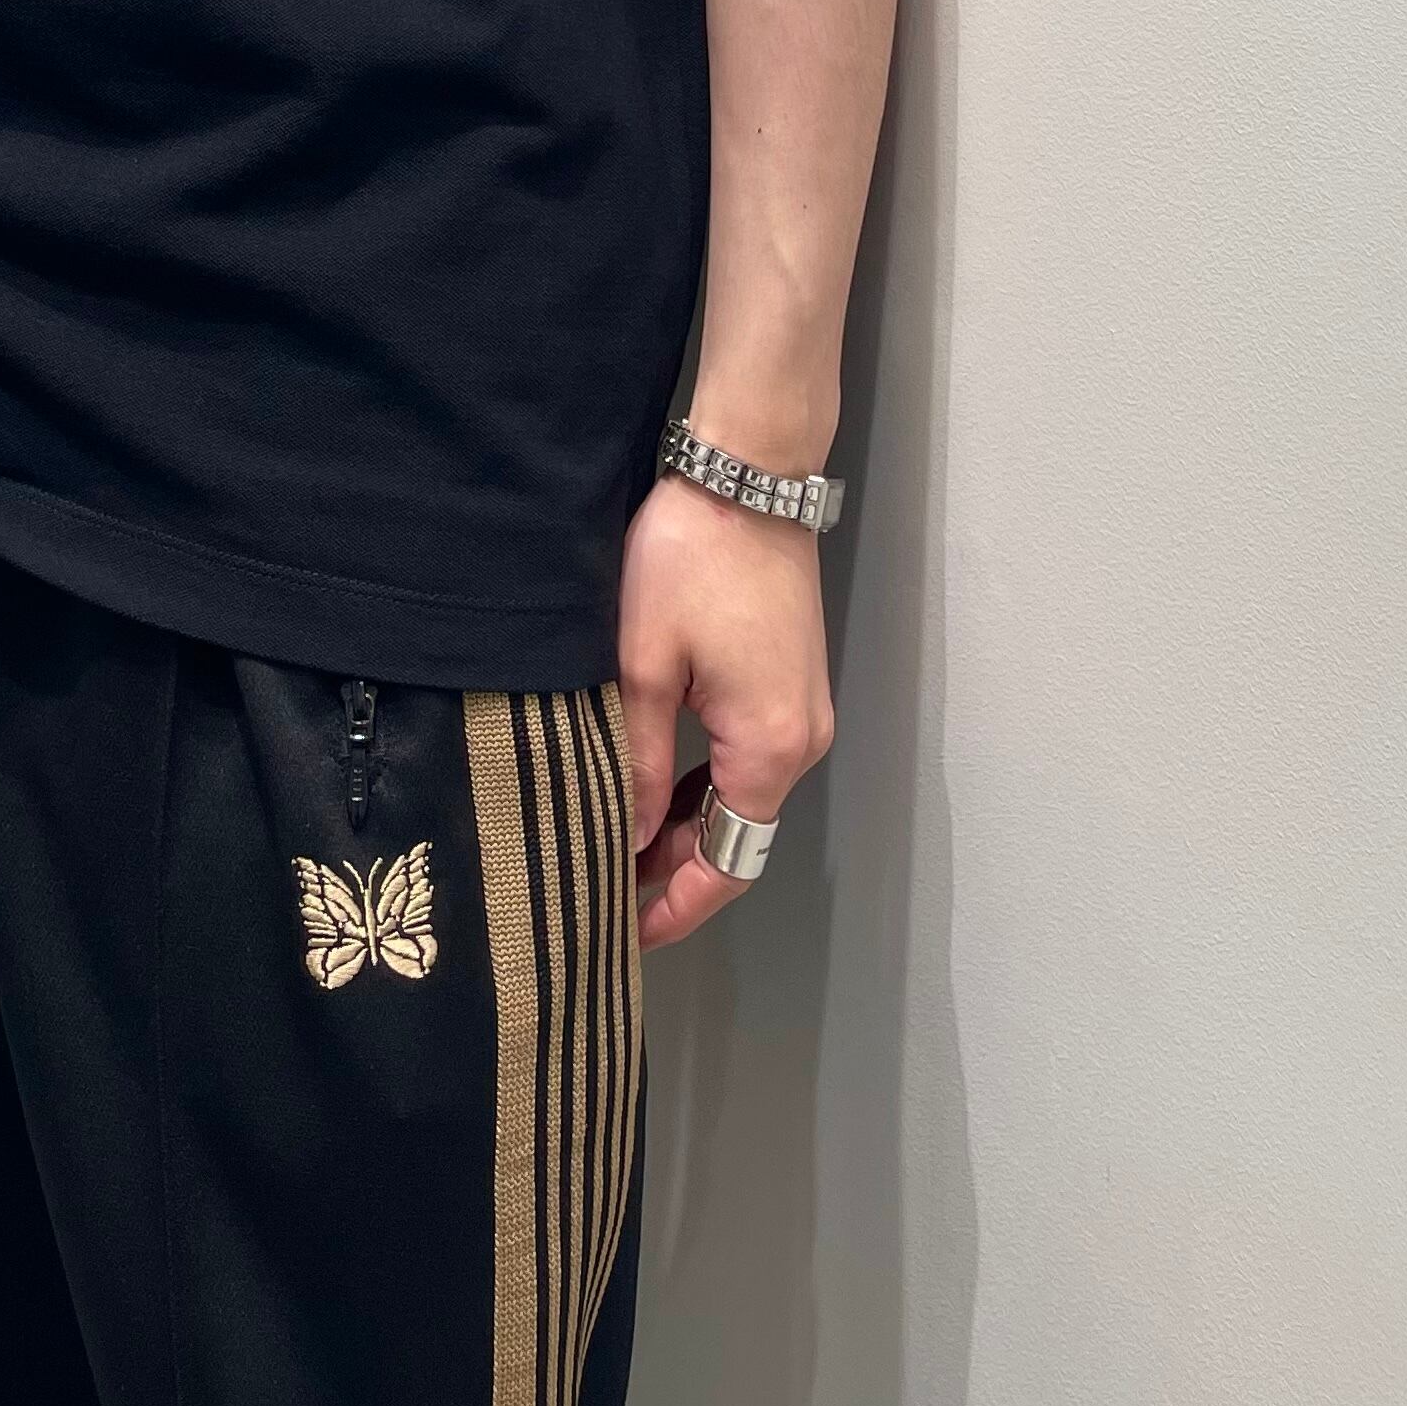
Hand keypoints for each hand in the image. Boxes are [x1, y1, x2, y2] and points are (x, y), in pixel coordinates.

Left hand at [615, 476, 834, 946]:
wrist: (749, 474)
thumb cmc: (692, 558)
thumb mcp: (644, 665)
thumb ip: (637, 760)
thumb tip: (626, 836)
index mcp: (769, 747)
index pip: (728, 865)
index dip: (676, 906)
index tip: (624, 931)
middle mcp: (802, 740)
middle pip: (740, 838)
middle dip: (675, 869)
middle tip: (602, 883)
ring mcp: (804, 710)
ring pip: (744, 800)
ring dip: (689, 826)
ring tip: (618, 840)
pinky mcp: (792, 682)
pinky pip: (751, 759)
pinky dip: (708, 786)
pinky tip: (657, 786)